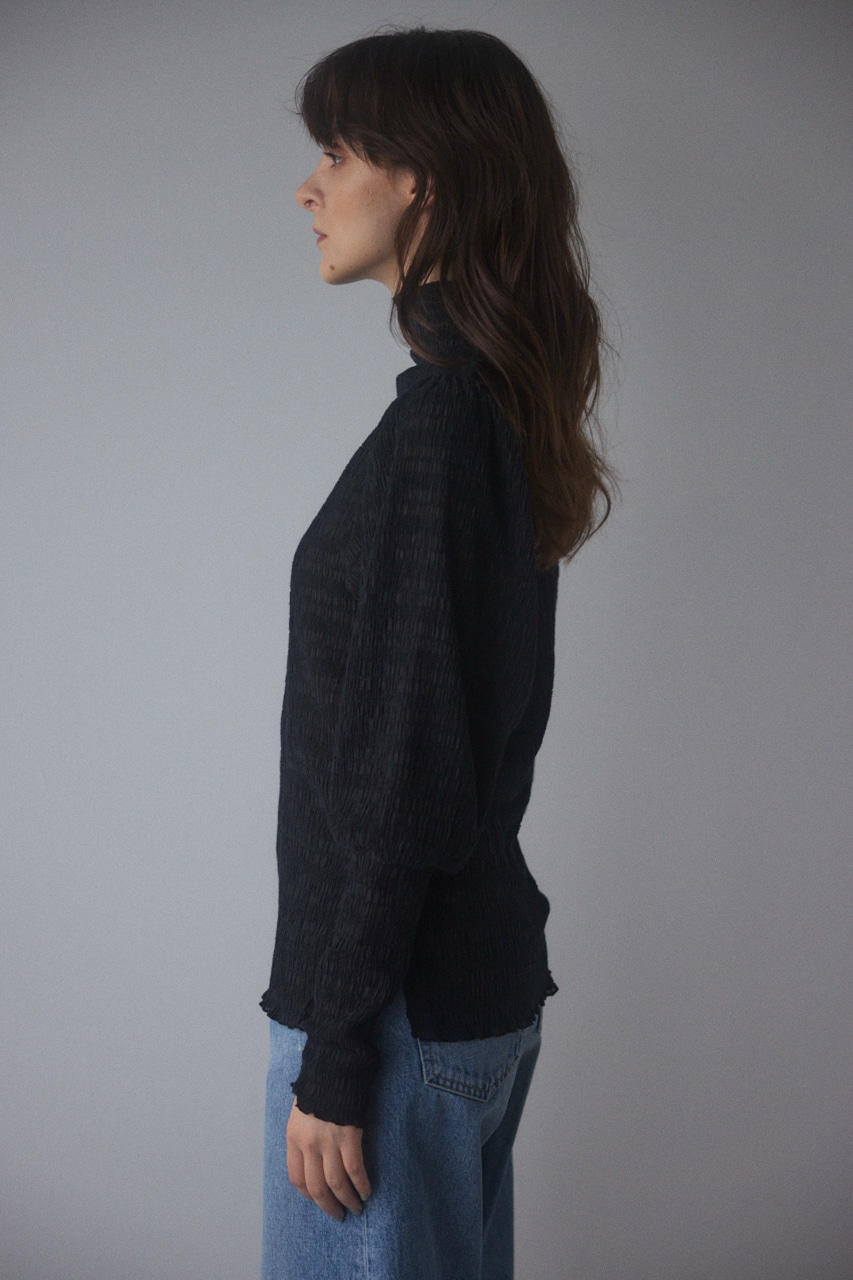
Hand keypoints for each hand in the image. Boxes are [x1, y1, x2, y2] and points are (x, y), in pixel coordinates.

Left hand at [286, 1098, 371, 1221]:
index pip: (297, 1179)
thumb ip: (304, 1136)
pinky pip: (354, 1169)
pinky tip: (367, 1191)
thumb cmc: (318, 1086)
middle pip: (316, 1187)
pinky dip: (361, 1184)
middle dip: (328, 1206)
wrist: (334, 1063)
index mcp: (293, 1138)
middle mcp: (308, 1144)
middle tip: (339, 1216)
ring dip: (347, 1200)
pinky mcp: (349, 1135)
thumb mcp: (300, 1112)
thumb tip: (313, 1158)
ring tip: (356, 1208)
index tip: (319, 1200)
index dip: (309, 1195)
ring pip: (336, 1183)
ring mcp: (328, 1141)